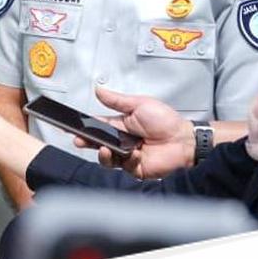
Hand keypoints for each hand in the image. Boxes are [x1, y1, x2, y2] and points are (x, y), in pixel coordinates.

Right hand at [75, 87, 193, 177]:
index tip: (72, 127)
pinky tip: (134, 154)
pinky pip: (124, 167)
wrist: (185, 141)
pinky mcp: (136, 168)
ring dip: (104, 154)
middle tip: (80, 140)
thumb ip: (116, 100)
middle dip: (87, 142)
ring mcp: (127, 156)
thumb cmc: (167, 122)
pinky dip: (128, 161)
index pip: (97, 126)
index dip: (84, 127)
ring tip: (105, 149)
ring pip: (107, 158)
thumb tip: (99, 90)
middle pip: (97, 143)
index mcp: (120, 126)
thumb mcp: (140, 104)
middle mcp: (121, 142)